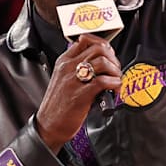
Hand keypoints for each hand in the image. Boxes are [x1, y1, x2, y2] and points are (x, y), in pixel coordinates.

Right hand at [35, 34, 122, 151]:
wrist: (49, 125)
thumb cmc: (59, 104)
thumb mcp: (64, 78)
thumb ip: (78, 67)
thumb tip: (102, 61)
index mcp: (64, 61)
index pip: (86, 40)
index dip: (104, 45)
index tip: (110, 55)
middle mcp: (68, 67)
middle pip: (98, 48)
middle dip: (113, 57)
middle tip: (115, 69)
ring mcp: (73, 80)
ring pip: (102, 62)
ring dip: (115, 71)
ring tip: (116, 80)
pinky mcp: (80, 95)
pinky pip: (103, 81)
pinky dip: (114, 83)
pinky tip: (115, 89)